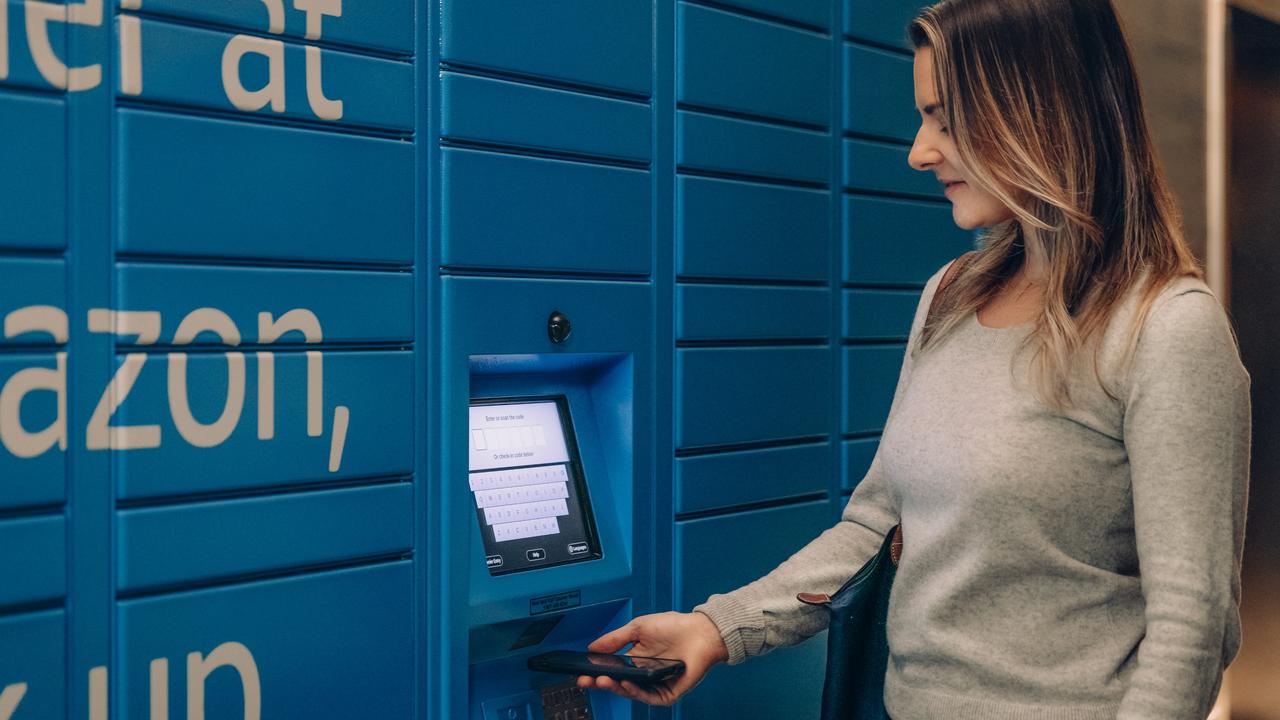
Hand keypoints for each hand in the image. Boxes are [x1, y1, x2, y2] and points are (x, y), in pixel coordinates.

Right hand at [576, 611, 729, 706]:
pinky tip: (626, 683)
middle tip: (585, 680)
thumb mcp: (638, 628)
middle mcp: (643, 674)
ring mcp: (654, 685)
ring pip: (630, 692)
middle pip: (617, 684)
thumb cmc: (674, 627)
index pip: (611, 671)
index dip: (596, 672)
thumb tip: (592, 647)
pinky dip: (635, 691)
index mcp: (634, 660)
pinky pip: (648, 696)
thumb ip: (614, 639)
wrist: (700, 632)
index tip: (581, 672)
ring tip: (602, 680)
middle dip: (600, 683)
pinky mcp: (667, 693)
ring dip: (615, 687)